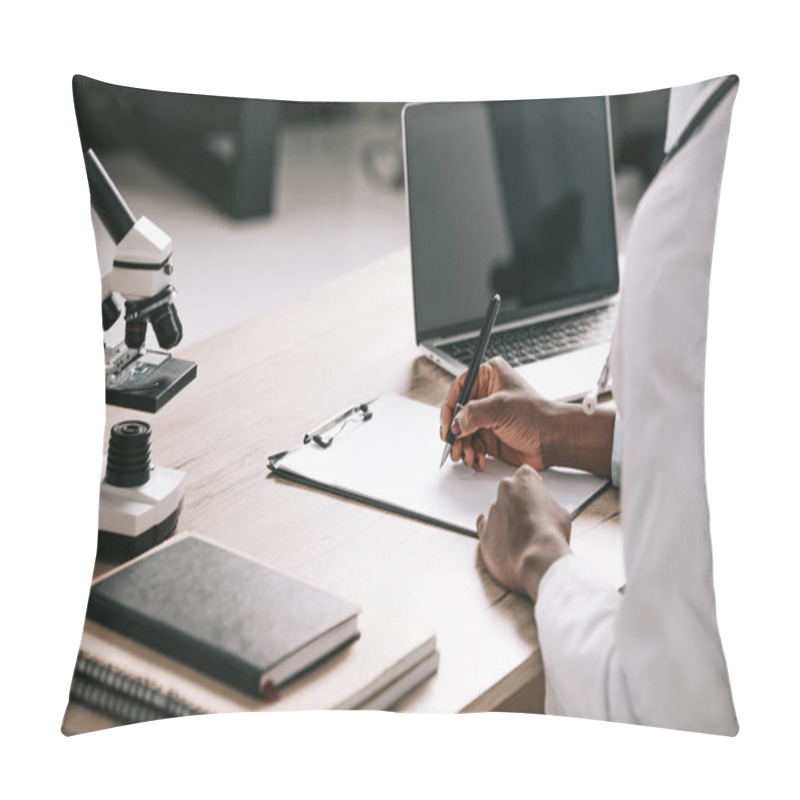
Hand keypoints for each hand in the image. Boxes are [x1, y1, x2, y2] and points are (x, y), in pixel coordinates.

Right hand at [440, 356, 616, 476]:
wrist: (554, 439)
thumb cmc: (536, 415)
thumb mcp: (500, 408)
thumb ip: (473, 414)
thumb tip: (455, 425)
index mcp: (489, 376)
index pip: (459, 388)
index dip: (450, 407)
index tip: (447, 425)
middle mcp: (486, 395)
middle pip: (458, 413)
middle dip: (455, 433)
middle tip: (454, 446)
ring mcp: (487, 416)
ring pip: (462, 431)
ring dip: (463, 446)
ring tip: (467, 456)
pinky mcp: (489, 435)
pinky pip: (471, 444)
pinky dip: (472, 453)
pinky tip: (478, 459)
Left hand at [476, 465, 570, 600]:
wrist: (537, 559)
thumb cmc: (550, 535)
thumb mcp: (559, 511)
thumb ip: (546, 504)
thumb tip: (544, 511)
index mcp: (523, 481)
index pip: (525, 474)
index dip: (532, 486)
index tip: (535, 494)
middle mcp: (504, 491)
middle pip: (510, 491)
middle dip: (518, 502)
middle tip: (530, 517)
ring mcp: (492, 511)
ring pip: (499, 510)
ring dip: (507, 519)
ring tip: (522, 536)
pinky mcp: (484, 531)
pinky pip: (484, 526)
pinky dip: (492, 530)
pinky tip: (501, 536)